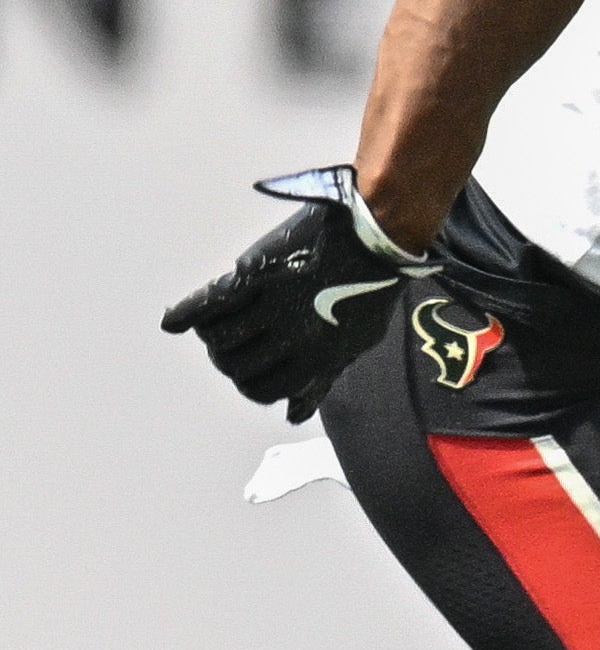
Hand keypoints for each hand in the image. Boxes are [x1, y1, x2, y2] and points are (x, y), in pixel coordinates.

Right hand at [159, 169, 420, 421]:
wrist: (377, 233)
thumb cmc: (367, 289)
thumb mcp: (355, 342)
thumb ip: (320, 379)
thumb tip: (292, 416)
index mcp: (318, 357)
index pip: (265, 391)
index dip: (250, 384)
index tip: (249, 370)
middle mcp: (293, 337)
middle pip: (235, 365)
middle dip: (226, 358)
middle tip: (230, 341)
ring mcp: (274, 304)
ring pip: (219, 337)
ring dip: (211, 333)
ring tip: (216, 322)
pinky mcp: (258, 273)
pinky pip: (212, 300)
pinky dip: (188, 312)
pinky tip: (173, 322)